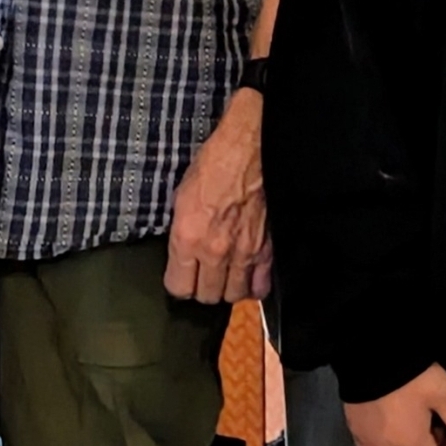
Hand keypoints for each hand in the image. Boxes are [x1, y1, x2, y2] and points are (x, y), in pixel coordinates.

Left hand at [164, 90, 272, 304]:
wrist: (250, 149)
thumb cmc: (214, 164)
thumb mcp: (182, 197)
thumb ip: (182, 233)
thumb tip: (182, 254)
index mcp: (188, 238)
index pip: (178, 287)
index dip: (179, 283)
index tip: (182, 276)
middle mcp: (214, 252)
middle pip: (207, 296)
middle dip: (203, 289)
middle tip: (205, 275)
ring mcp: (244, 254)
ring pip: (234, 296)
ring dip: (229, 289)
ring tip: (227, 277)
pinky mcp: (268, 250)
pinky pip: (261, 286)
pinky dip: (255, 286)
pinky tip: (250, 276)